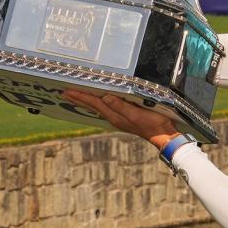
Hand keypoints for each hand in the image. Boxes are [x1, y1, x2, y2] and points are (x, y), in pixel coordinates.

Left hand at [63, 90, 178, 149]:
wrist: (164, 136)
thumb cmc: (153, 124)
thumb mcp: (137, 114)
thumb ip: (121, 106)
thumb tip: (105, 98)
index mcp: (115, 115)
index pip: (95, 103)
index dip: (81, 97)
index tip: (67, 91)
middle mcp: (114, 117)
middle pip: (93, 106)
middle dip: (79, 99)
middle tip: (64, 93)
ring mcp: (119, 118)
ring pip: (98, 108)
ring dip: (85, 102)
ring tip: (75, 97)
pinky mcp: (125, 118)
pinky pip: (106, 109)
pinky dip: (97, 104)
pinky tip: (97, 103)